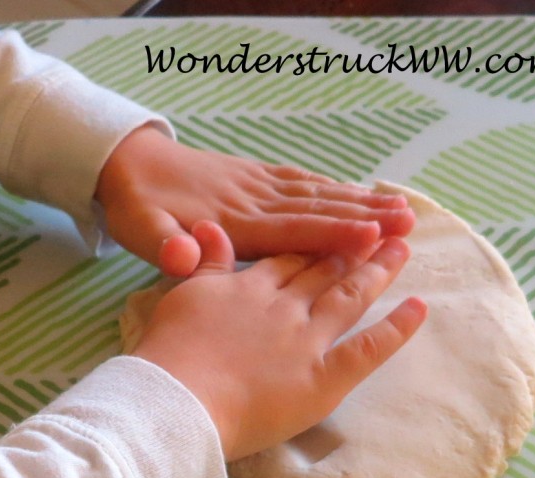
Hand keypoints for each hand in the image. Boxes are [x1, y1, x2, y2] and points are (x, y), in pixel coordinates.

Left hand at [95, 126, 415, 276]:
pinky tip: (357, 193)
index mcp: (233, 222)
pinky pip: (301, 181)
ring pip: (316, 192)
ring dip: (359, 201)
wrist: (125, 162)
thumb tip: (185, 258)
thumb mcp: (141, 232)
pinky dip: (333, 187)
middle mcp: (253, 199)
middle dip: (364, 216)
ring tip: (401, 209)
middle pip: (317, 207)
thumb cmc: (135, 207)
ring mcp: (256, 185)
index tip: (373, 238)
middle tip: (409, 225)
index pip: (292, 229)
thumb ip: (166, 247)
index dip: (333, 233)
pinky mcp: (253, 177)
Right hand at [130, 221, 427, 461]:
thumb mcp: (178, 298)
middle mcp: (283, 307)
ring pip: (348, 297)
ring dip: (377, 271)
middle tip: (379, 231)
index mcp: (246, 290)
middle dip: (351, 249)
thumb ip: (203, 265)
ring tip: (402, 247)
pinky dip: (396, 329)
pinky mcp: (324, 378)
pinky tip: (418, 308)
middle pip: (322, 272)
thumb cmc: (168, 356)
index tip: (331, 230)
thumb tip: (210, 226)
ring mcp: (307, 340)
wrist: (177, 399)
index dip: (310, 244)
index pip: (286, 261)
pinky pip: (369, 349)